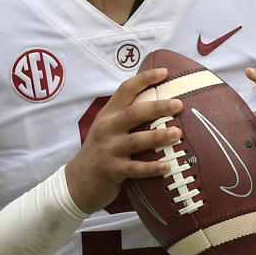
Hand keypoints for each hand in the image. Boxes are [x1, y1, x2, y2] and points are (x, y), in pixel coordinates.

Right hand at [65, 67, 183, 212]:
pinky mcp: (112, 171)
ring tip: (178, 133)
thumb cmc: (100, 151)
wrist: (77, 182)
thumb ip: (126, 116)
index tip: (164, 72)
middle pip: (134, 113)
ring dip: (158, 136)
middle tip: (178, 104)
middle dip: (157, 107)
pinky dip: (152, 168)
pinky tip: (168, 166)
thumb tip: (159, 103)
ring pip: (136, 140)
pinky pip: (135, 168)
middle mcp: (107, 129)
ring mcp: (109, 150)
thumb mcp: (107, 128)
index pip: (125, 90)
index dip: (144, 79)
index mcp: (108, 115)